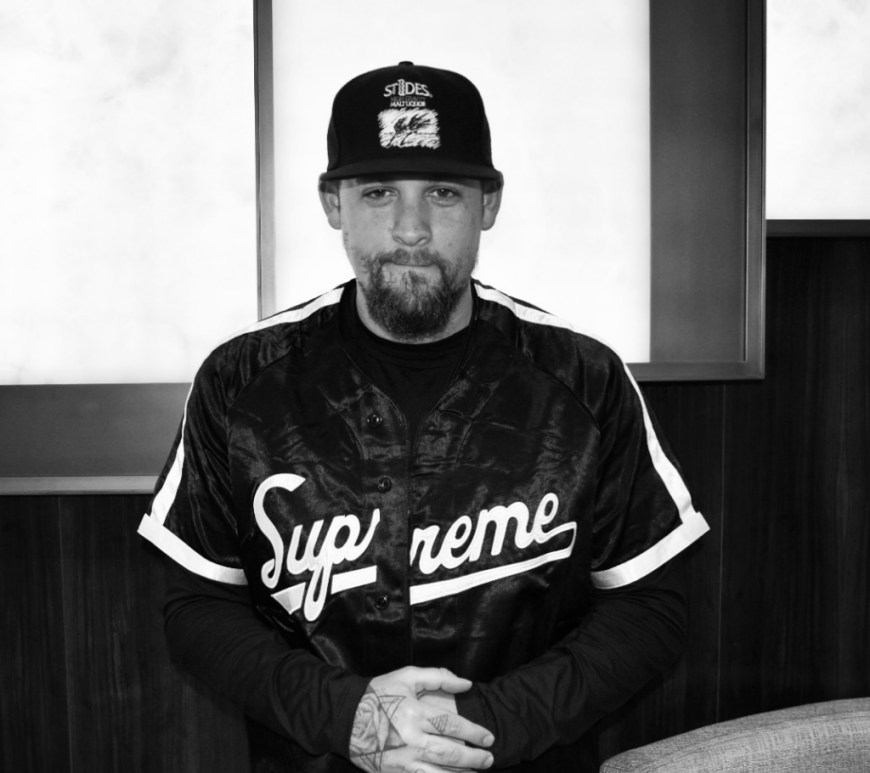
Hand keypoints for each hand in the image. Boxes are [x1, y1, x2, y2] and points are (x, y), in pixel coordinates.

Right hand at [348, 666, 494, 772]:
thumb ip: (438, 677)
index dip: (474, 732)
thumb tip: (466, 683)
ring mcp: (402, 760)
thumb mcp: (407, 676)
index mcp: (415, 713)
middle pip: (449, 753)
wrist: (346, 717)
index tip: (489, 737)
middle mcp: (411, 739)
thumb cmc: (379, 694)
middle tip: (488, 759)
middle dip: (473, 758)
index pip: (452, 725)